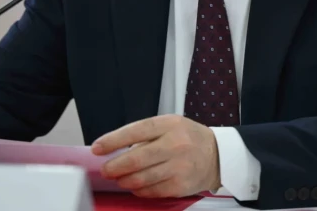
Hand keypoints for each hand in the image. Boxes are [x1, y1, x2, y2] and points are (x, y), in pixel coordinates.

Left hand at [91, 115, 220, 197]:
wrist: (218, 155)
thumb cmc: (189, 138)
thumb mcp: (170, 125)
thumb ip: (146, 135)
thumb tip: (116, 149)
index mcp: (169, 125)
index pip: (135, 131)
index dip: (113, 141)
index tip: (97, 148)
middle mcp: (175, 144)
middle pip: (136, 159)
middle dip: (115, 166)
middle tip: (106, 170)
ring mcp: (179, 166)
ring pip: (141, 178)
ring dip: (125, 180)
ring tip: (120, 179)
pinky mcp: (180, 185)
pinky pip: (152, 191)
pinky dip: (139, 190)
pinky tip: (136, 186)